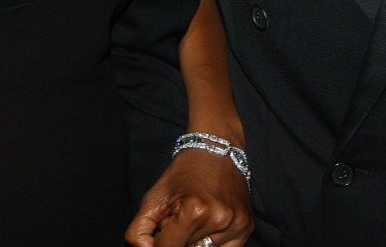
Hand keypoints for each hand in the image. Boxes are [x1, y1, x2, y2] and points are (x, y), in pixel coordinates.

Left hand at [125, 149, 252, 246]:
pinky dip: (212, 243)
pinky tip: (209, 223)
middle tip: (179, 219)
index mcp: (193, 211)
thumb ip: (138, 230)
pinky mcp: (247, 228)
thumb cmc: (183, 172)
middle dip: (177, 239)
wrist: (216, 148)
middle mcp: (218, 219)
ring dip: (194, 242)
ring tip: (194, 218)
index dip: (158, 242)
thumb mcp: (154, 197)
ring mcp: (236, 225)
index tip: (160, 230)